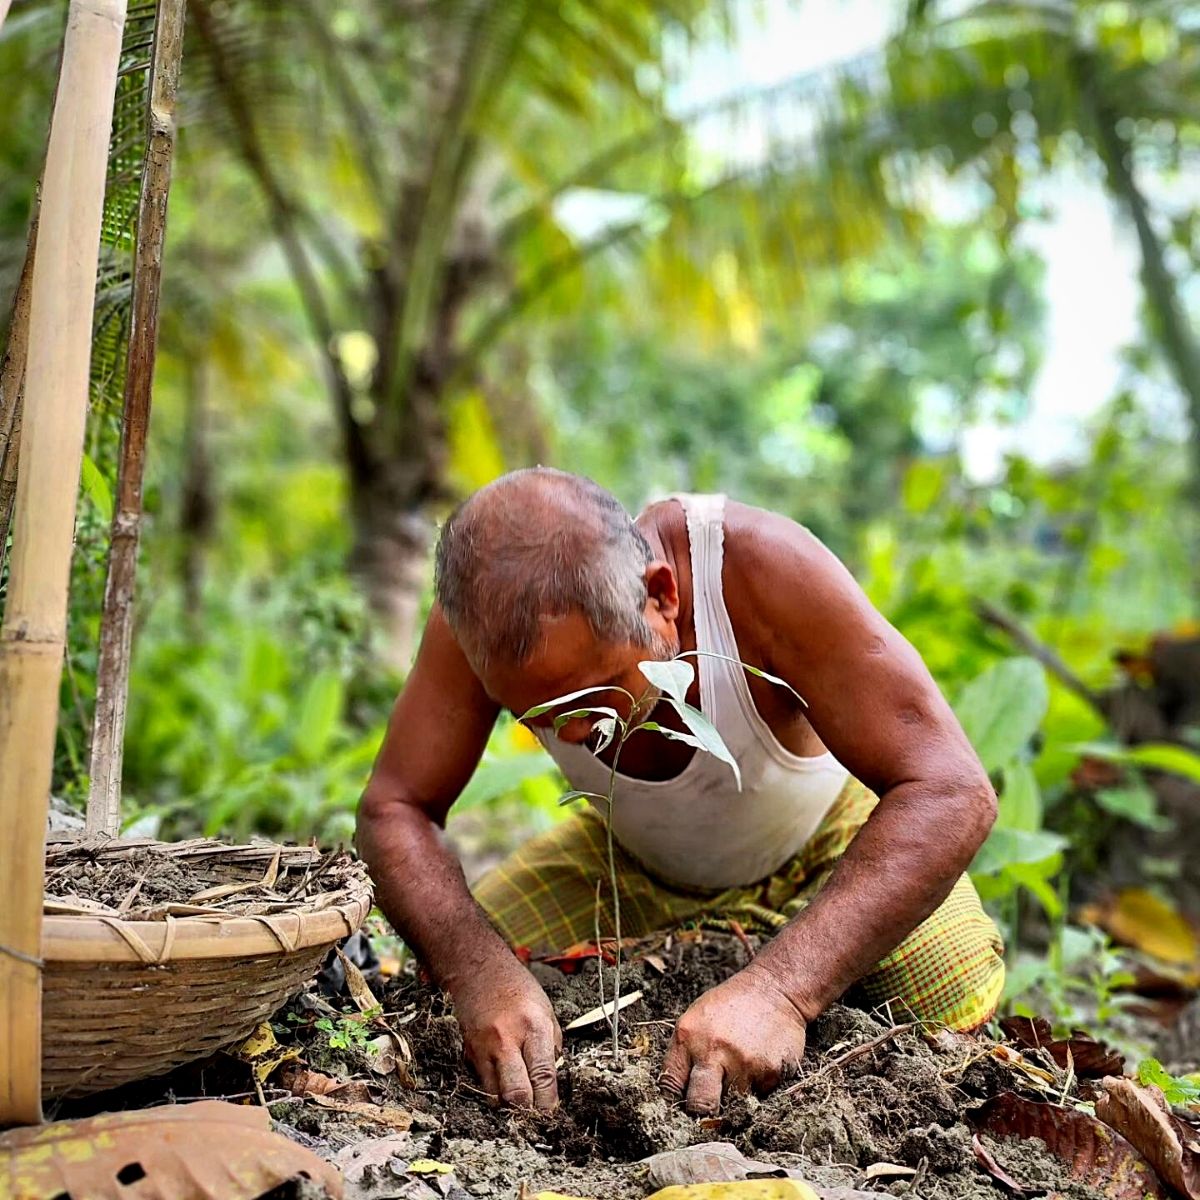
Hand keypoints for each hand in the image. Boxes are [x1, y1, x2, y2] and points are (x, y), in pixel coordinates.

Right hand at [452, 951, 562, 1110]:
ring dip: (510, 1106)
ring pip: (496, 1097)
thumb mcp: (545, 1010)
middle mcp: (506, 1041)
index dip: (548, 1102)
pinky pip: (482, 1085)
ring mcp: (484, 1049)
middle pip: (516, 1095)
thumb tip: (552, 1078)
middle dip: (528, 1112)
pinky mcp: (469, 1054)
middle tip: (536, 1115)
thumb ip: (551, 1045)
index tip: (552, 1112)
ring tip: (520, 1102)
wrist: (477, 970)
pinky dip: (494, 1091)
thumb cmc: (516, 987)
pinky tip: (503, 1083)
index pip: (543, 1076)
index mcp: (533, 1027)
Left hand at [659, 963, 807, 1114]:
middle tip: (708, 1111)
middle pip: (699, 1107)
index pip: (670, 1086)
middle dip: (702, 1115)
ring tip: (740, 1070)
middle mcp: (714, 1051)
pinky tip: (759, 1064)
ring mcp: (744, 1064)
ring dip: (733, 1098)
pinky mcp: (770, 1073)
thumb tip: (677, 1097)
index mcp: (688, 1036)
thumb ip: (685, 1055)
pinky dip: (757, 1089)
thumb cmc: (730, 1006)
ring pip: (731, 1107)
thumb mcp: (696, 1019)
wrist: (774, 990)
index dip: (674, 1104)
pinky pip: (759, 1098)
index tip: (681, 1109)